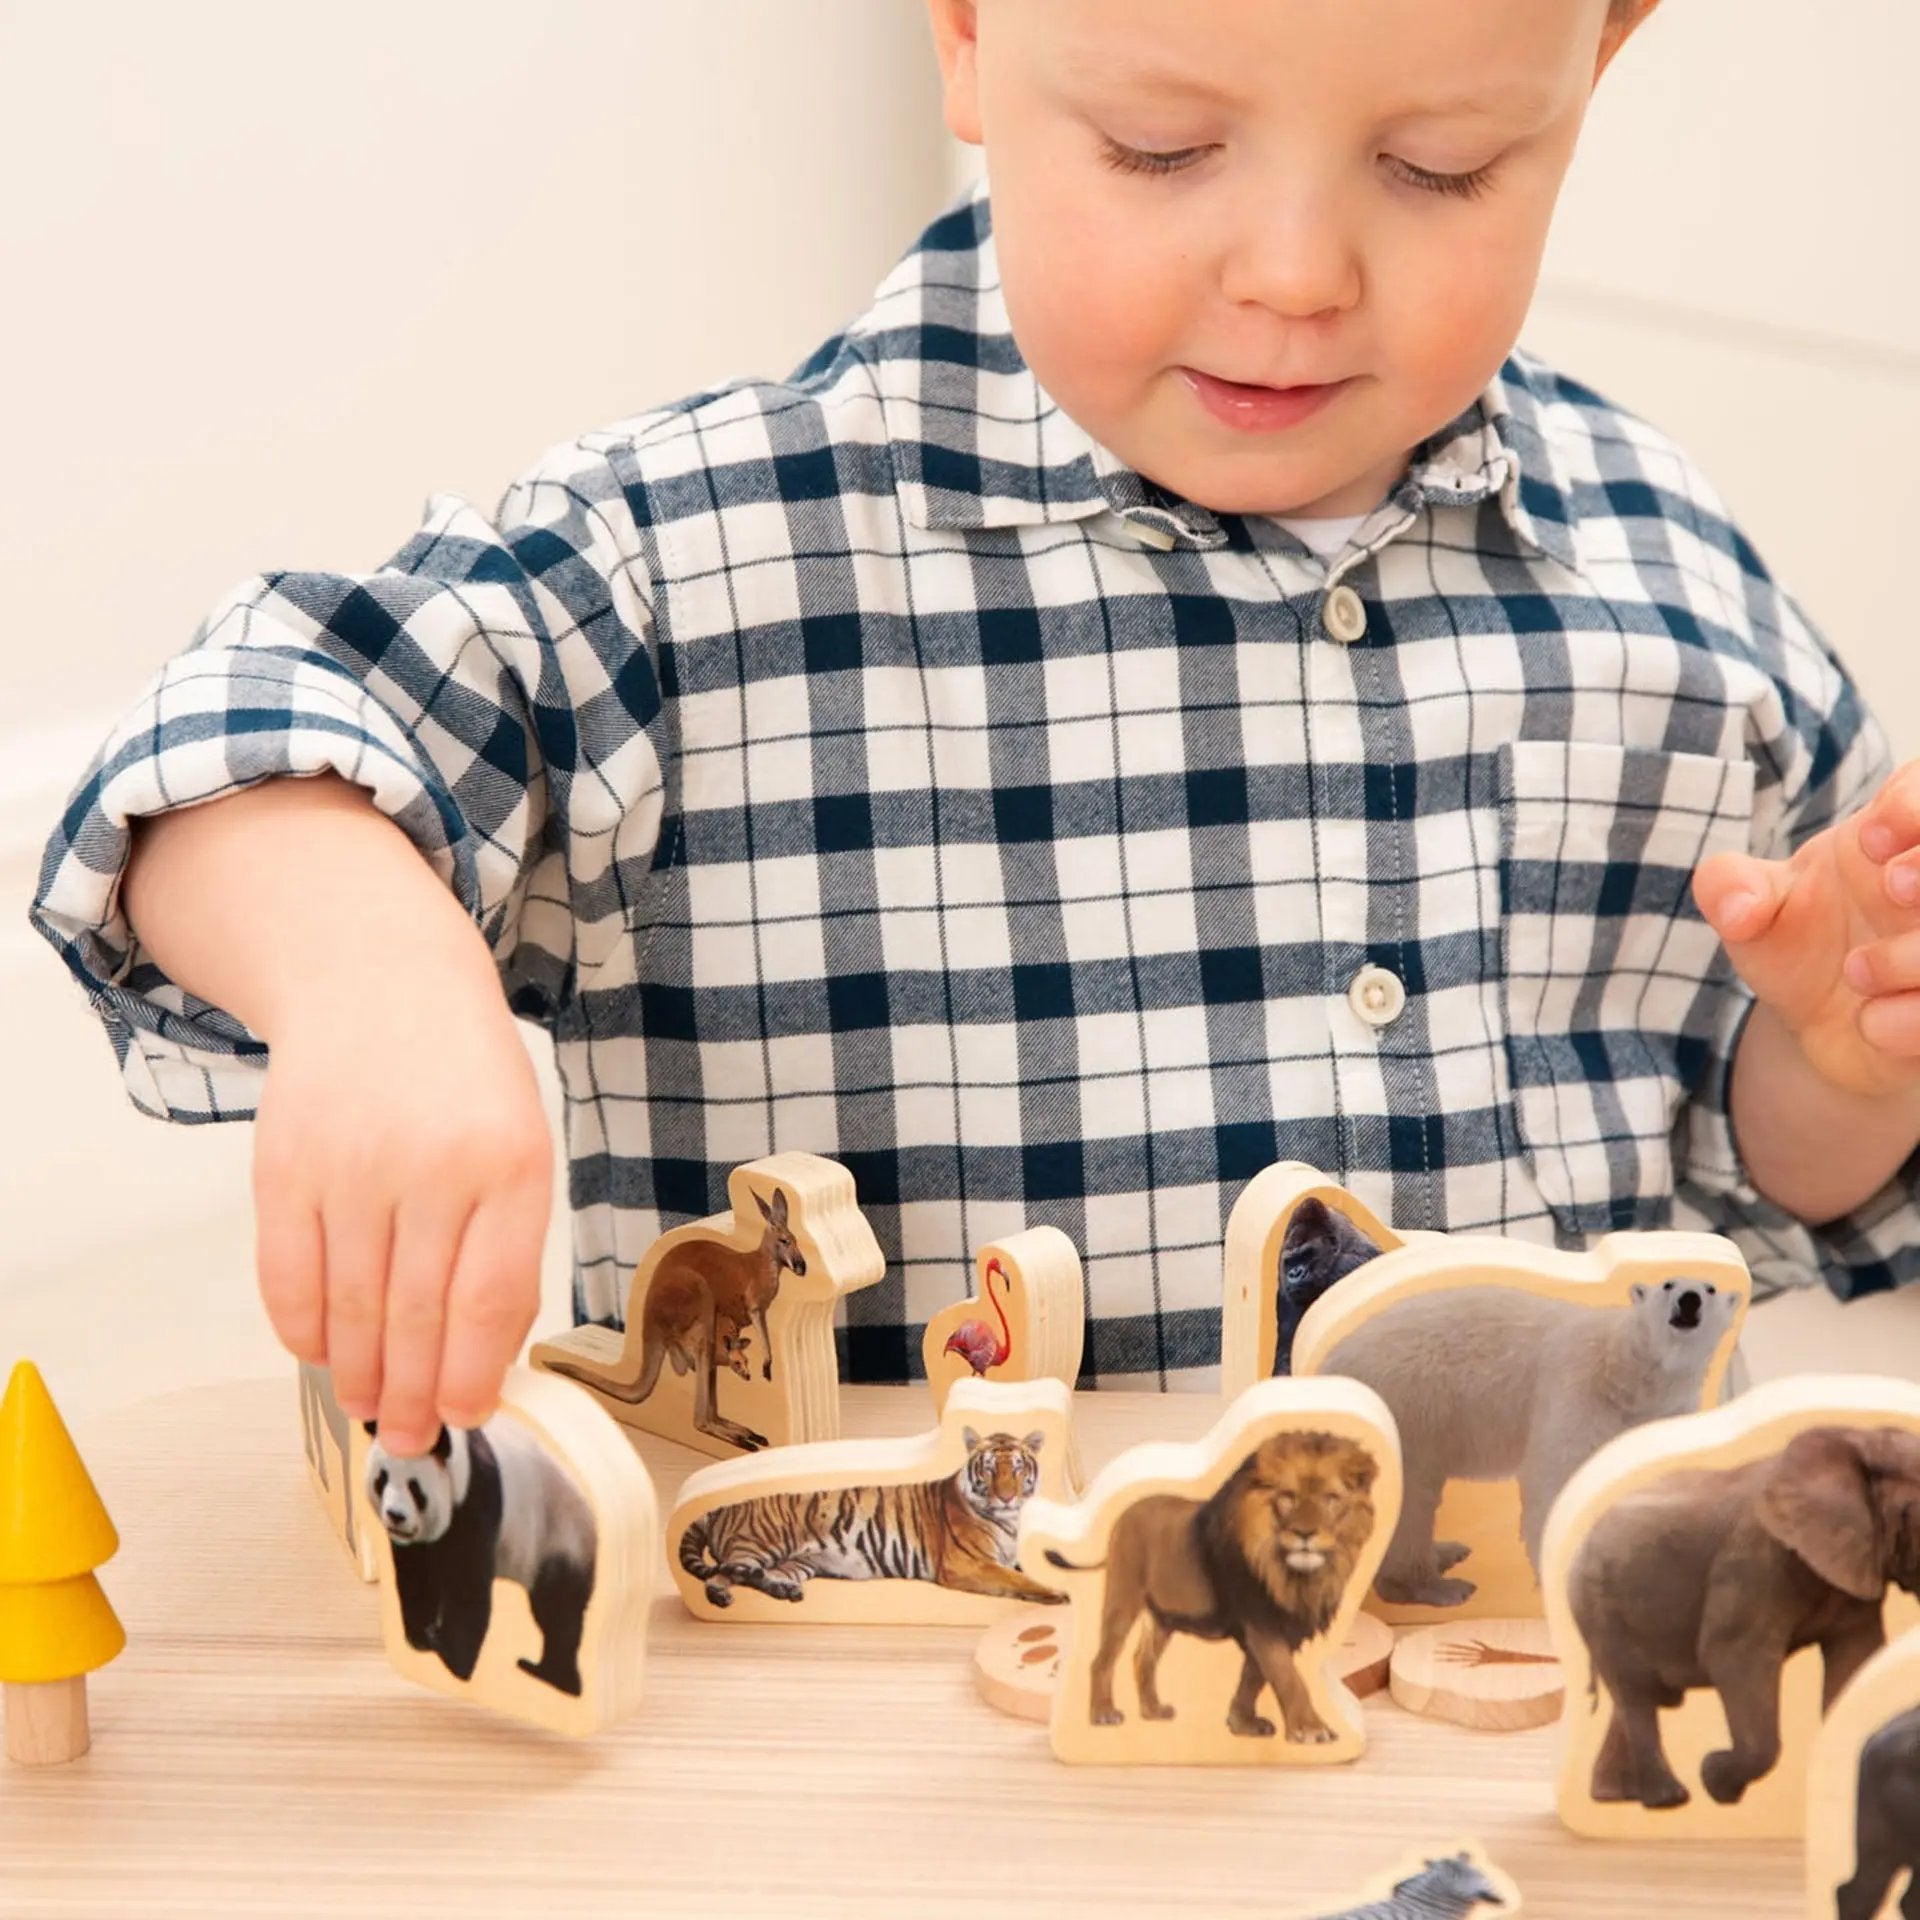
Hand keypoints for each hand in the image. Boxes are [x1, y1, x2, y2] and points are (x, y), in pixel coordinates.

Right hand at [251, 966, 552, 1453]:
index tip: (471, 1416)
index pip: (488, 1300)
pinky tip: (323, 1357)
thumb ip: (507, 1247)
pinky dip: (302, 1332)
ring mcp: (350, 1167)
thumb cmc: (466, 1078)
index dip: (474, 1374)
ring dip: (361, 1374)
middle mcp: (430, 1166)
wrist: (381, 983)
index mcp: (510, 1163)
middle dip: (415, 1395)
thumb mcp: (521, 1145)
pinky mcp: (282, 1168)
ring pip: (350, 1308)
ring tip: (374, 1409)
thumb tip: (484, 1361)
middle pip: (416, 1317)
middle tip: (414, 1438)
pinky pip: (286, 1277)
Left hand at [1693, 760, 1919, 1099]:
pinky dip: (1914, 1021)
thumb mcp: (1751, 911)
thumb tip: (1736, 907)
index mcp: (1895, 841)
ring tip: (1855, 971)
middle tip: (1893, 887)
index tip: (1871, 841)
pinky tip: (1871, 1023)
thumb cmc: (1797, 943)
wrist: (1815, 1023)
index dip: (1912, 807)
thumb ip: (1729, 889)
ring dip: (1916, 956)